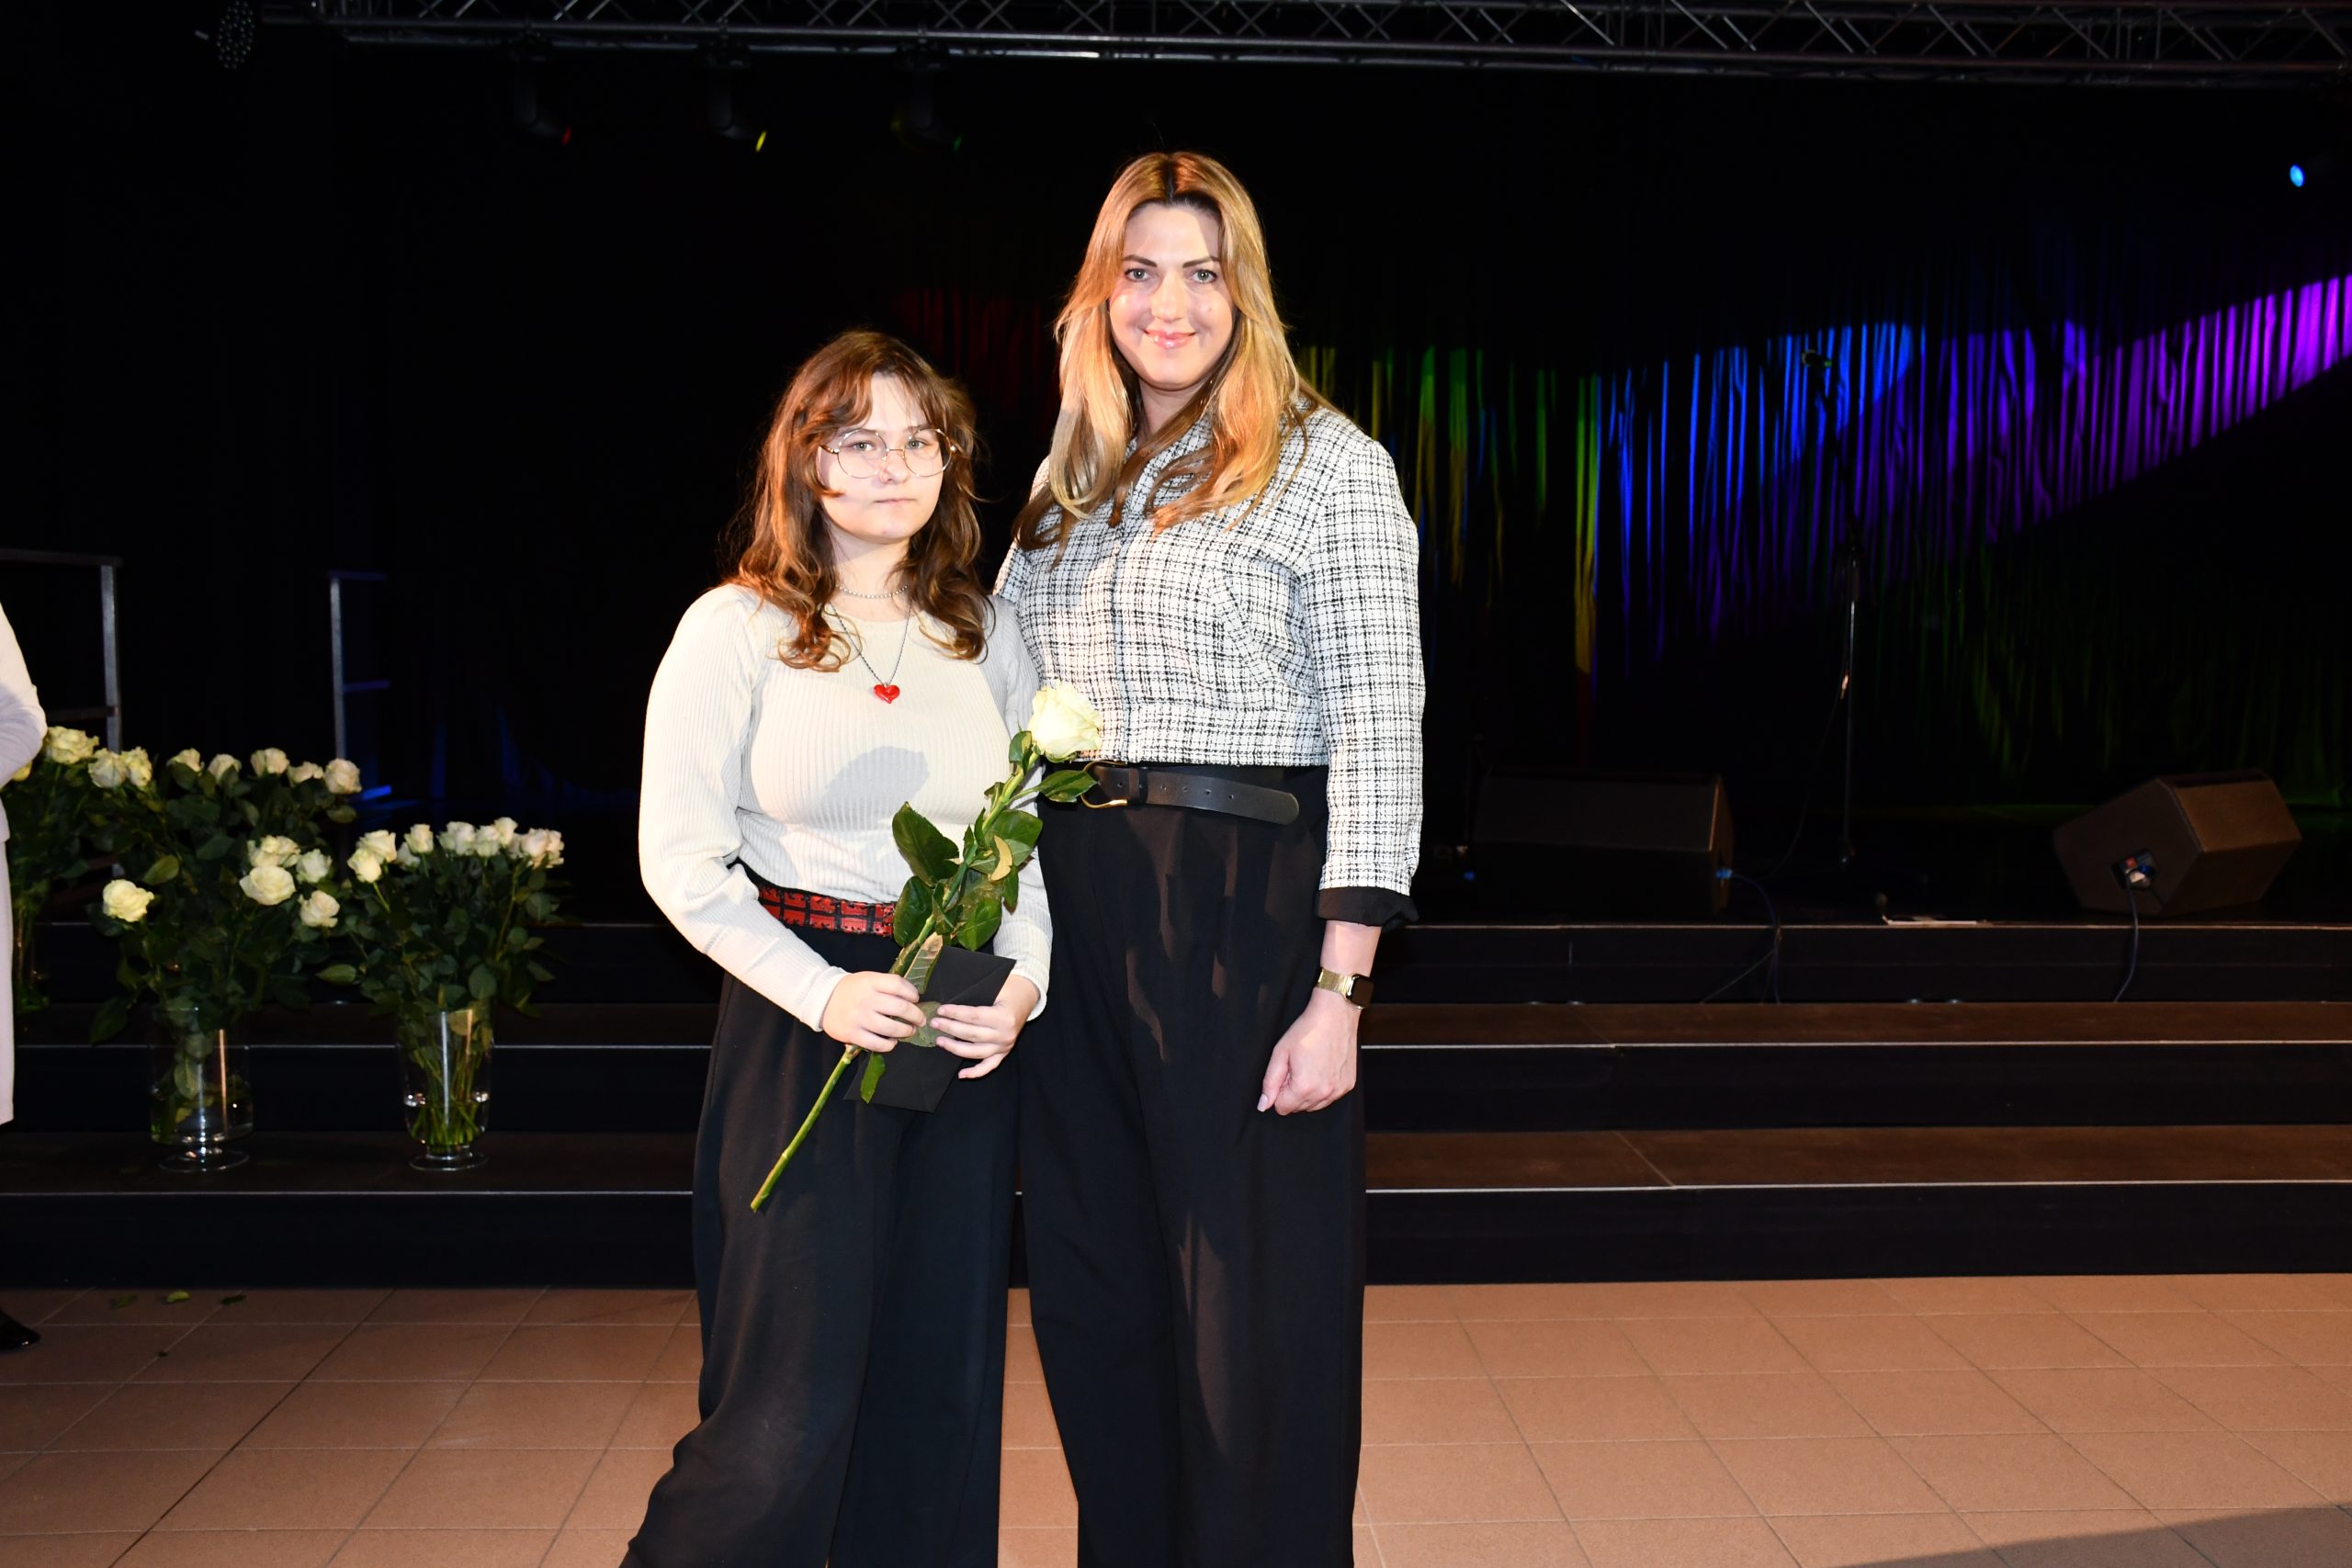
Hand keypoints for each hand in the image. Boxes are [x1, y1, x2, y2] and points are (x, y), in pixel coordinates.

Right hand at [820, 970, 923, 1052]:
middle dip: (916, 1016)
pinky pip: (878, 1044)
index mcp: (871, 982)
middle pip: (900, 1008)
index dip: (912, 993)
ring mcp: (859, 1017)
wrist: (823, 1000)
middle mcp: (866, 999)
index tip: (916, 999)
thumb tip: (913, 999)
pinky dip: (890, 1045)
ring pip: (891, 1028)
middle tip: (920, 1020)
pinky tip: (892, 1042)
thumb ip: (888, 986)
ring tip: (909, 1031)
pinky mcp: (852, 1034)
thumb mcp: (868, 980)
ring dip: (906, 1031)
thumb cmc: (852, 990)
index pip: (898, 985)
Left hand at [931, 974, 1040, 1080]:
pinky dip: (975, 1073)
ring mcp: (1005, 1047)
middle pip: (972, 1034)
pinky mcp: (1004, 1054)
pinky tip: (961, 1075)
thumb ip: (976, 994)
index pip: (974, 1016)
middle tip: (934, 1023)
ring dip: (955, 1048)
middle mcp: (1005, 1035)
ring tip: (940, 1041)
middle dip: (950, 1028)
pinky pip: (988, 1067)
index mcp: (1004, 1017)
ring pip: (976, 1052)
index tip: (940, 1010)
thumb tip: (950, 1000)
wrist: (1025, 999)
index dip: (955, 1013)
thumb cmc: (1007, 990)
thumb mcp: (995, 986)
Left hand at [1257, 987, 1359, 1114]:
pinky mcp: (1348, 1085)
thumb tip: (1264, 1105)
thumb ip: (1270, 1082)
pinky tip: (1322, 1068)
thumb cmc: (1308, 1030)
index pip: (1282, 1108)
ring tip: (1309, 1067)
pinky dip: (1323, 1088)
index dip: (1278, 1092)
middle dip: (1293, 1092)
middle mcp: (1324, 1093)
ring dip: (1308, 1093)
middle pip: (1298, 1108)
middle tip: (1297, 1067)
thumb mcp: (1280, 1053)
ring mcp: (1338, 1090)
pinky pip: (1330, 1097)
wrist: (1335, 1015)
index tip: (1285, 1074)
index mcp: (1304, 1087)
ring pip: (1315, 1105)